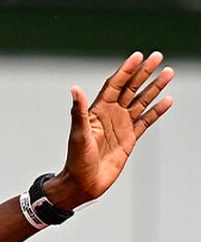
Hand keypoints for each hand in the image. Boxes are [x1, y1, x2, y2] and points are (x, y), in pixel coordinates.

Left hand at [48, 52, 173, 209]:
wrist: (83, 184)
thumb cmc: (76, 161)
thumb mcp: (78, 134)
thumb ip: (78, 111)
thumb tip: (75, 89)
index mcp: (97, 111)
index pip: (114, 85)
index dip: (126, 71)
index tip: (137, 56)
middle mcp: (111, 115)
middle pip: (130, 88)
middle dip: (143, 73)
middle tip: (157, 57)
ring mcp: (121, 126)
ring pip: (141, 102)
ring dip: (154, 88)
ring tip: (168, 73)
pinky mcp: (130, 139)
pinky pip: (146, 121)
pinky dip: (157, 111)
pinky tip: (167, 100)